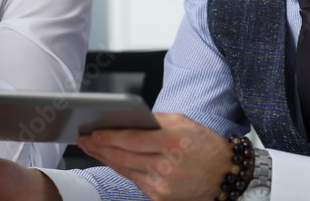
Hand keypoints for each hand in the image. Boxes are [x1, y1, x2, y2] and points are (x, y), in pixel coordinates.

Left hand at [77, 113, 230, 200]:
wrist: (225, 174)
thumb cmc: (205, 145)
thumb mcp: (184, 122)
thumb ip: (156, 119)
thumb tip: (128, 117)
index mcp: (174, 143)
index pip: (133, 139)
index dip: (109, 136)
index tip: (93, 132)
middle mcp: (167, 167)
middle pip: (123, 156)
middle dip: (100, 147)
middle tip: (84, 140)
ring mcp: (163, 185)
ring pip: (125, 170)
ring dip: (105, 159)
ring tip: (92, 148)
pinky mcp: (161, 197)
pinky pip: (134, 181)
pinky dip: (121, 170)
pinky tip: (111, 160)